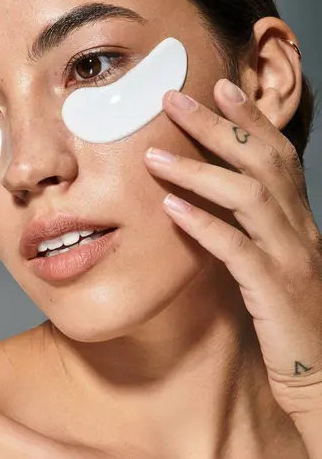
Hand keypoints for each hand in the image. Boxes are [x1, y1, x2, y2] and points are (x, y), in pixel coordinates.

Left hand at [144, 79, 321, 419]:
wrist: (320, 372)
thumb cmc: (288, 314)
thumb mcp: (274, 260)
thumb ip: (250, 227)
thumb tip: (207, 200)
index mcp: (297, 218)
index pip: (277, 153)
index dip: (250, 117)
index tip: (218, 86)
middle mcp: (298, 228)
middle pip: (260, 160)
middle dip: (217, 126)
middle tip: (174, 99)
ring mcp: (289, 256)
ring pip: (248, 196)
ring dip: (198, 171)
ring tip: (153, 155)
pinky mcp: (274, 289)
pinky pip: (237, 249)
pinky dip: (204, 224)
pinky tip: (170, 208)